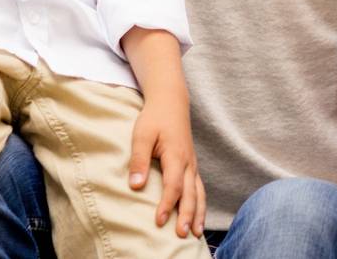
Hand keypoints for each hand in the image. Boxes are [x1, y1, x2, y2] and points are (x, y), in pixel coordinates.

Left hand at [129, 89, 204, 238]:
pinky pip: (199, 188)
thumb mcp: (142, 135)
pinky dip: (201, 204)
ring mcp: (192, 164)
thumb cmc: (154, 118)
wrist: (171, 102)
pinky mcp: (191, 165)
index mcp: (176, 155)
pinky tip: (198, 217)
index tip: (159, 221)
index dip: (167, 204)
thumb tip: (136, 186)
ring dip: (198, 213)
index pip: (173, 185)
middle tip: (183, 235)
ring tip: (197, 234)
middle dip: (187, 215)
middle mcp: (188, 162)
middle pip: (190, 193)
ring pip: (199, 192)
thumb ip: (139, 160)